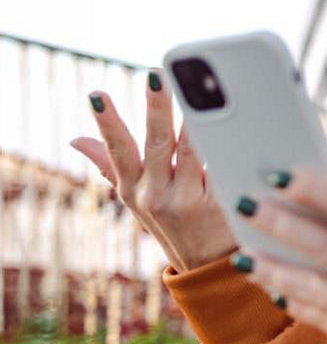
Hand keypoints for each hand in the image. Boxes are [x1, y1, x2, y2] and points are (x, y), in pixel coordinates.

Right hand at [69, 73, 237, 272]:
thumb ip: (110, 166)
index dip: (106, 122)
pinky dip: (226, 145)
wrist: (207, 266)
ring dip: (194, 120)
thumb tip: (76, 140)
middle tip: (156, 77)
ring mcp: (189, 200)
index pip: (117, 150)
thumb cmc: (172, 222)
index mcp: (134, 188)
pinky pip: (222, 167)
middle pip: (157, 144)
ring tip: (198, 91)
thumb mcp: (135, 199)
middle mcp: (157, 194)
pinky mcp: (220, 204)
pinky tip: (234, 122)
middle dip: (156, 109)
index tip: (95, 95)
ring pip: (192, 151)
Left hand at [233, 168, 326, 343]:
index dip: (316, 189)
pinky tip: (270, 283)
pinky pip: (317, 315)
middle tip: (245, 203)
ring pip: (310, 286)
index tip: (283, 174)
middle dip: (279, 223)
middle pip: (326, 246)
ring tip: (242, 251)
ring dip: (270, 267)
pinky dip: (291, 297)